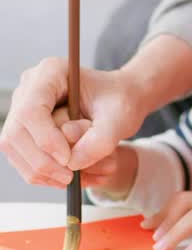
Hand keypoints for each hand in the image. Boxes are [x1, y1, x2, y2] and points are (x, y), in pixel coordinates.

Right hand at [0, 58, 145, 188]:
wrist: (118, 100)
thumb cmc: (119, 100)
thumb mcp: (120, 117)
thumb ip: (100, 140)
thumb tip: (72, 163)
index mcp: (51, 72)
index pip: (32, 110)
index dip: (46, 139)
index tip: (69, 160)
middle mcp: (29, 88)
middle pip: (16, 132)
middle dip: (42, 160)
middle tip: (70, 177)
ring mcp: (22, 108)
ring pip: (13, 147)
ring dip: (40, 169)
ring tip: (71, 177)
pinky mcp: (23, 128)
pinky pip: (19, 156)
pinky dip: (39, 172)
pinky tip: (63, 176)